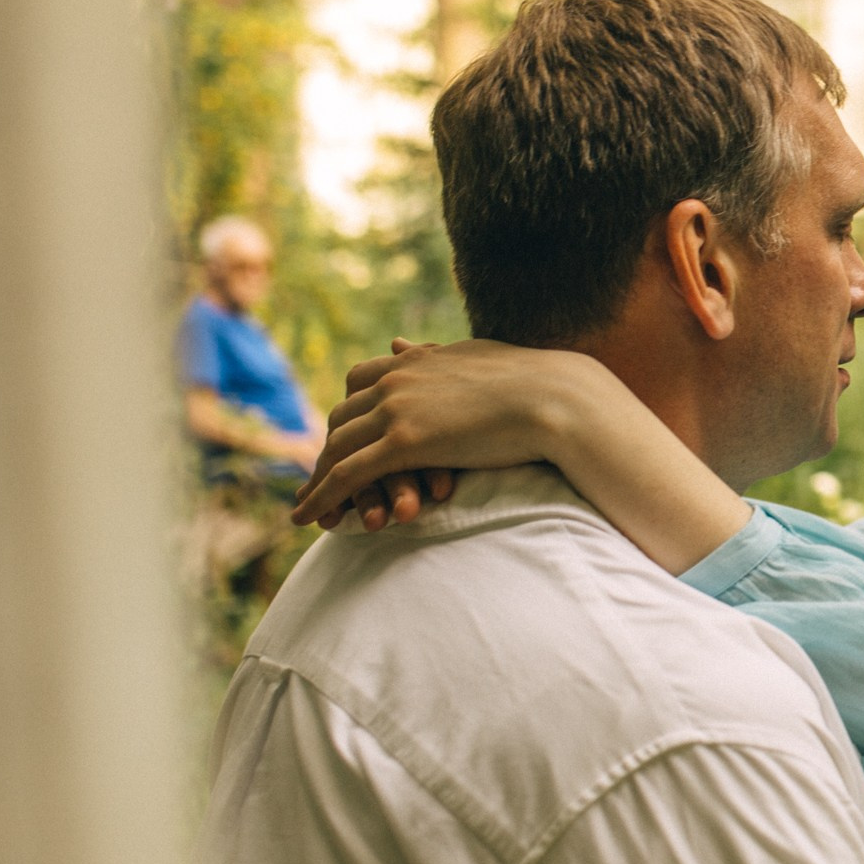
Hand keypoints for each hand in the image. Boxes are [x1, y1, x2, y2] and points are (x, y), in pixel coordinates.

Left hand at [292, 338, 602, 528]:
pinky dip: (322, 496)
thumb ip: (432, 355)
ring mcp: (397, 410)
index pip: (359, 383)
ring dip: (319, 481)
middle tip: (320, 481)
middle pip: (342, 419)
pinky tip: (309, 519)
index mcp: (414, 362)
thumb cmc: (532, 381)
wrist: (555, 397)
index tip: (343, 437)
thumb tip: (401, 343)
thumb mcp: (471, 358)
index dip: (348, 414)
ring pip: (337, 448)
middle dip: (328, 451)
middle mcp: (396, 380)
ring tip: (308, 508)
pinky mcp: (404, 443)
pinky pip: (348, 474)